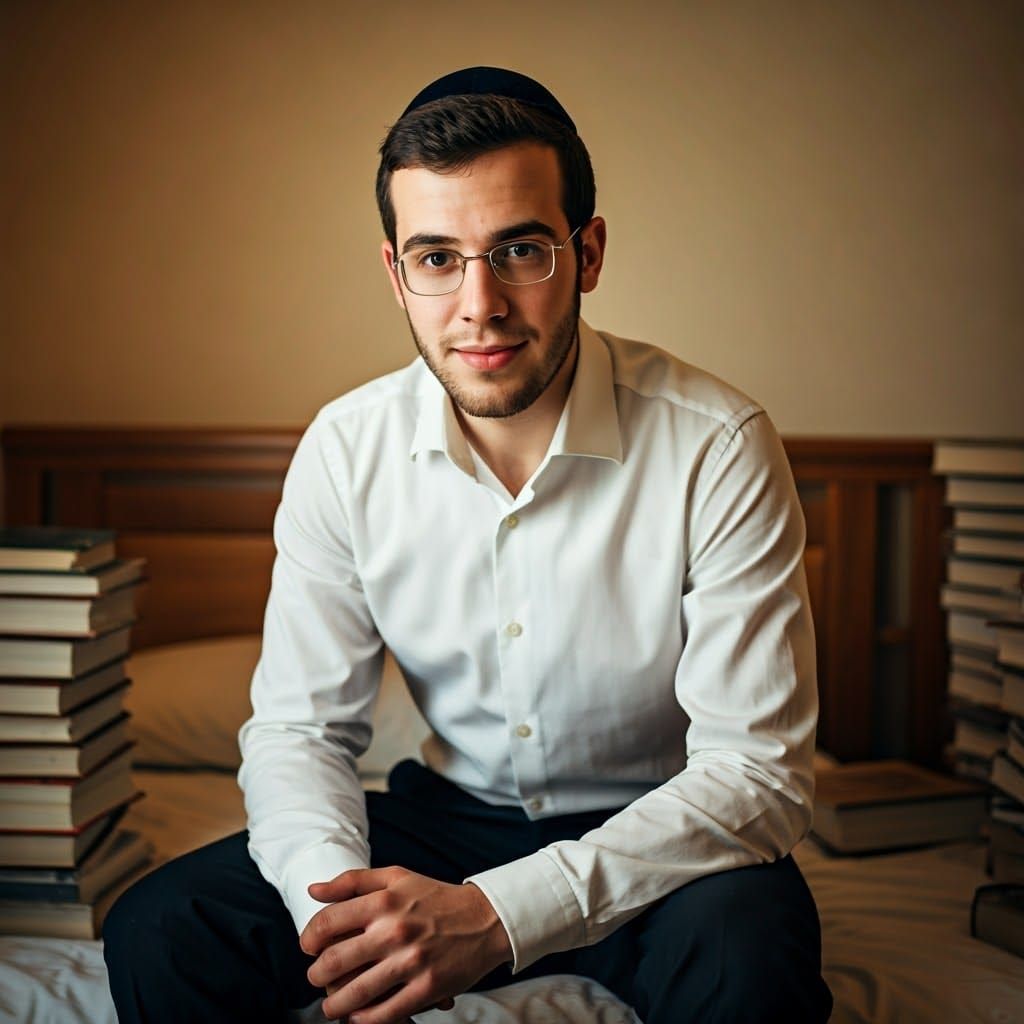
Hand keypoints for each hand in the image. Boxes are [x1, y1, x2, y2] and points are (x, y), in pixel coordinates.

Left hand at [299, 866, 512, 1023]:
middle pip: (335, 961)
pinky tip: (357, 1016)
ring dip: (334, 1004)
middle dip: (316, 975)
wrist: (484, 919)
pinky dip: (364, 1020)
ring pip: (355, 993)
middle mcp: (395, 931)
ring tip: (331, 1005)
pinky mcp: (426, 989)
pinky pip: (384, 1014)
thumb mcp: (397, 877)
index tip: (308, 947)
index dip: (309, 938)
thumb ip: (353, 881)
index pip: (328, 922)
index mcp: (385, 902)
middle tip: (316, 978)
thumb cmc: (435, 897)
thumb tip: (313, 891)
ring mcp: (411, 962)